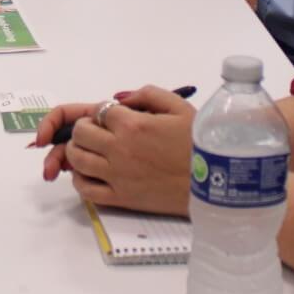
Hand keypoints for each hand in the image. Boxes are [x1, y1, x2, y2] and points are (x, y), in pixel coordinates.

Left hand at [31, 85, 194, 215]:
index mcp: (133, 124)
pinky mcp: (121, 198)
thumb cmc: (199, 143)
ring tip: (91, 150)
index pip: (100, 111)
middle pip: (81, 134)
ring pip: (77, 159)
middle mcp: (119, 149)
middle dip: (86, 128)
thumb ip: (148, 95)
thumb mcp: (179, 107)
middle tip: (98, 132)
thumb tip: (120, 98)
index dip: (104, 112)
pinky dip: (80, 180)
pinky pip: (86, 190)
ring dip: (78, 151)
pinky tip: (90, 174)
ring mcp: (117, 175)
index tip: (113, 117)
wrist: (216, 182)